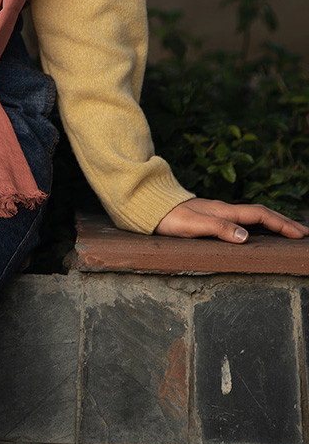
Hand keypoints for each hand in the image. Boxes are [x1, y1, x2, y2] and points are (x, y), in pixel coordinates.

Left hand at [155, 197, 308, 242]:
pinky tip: (257, 230)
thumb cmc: (169, 218)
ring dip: (273, 222)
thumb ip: (218, 229)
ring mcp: (217, 212)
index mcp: (224, 211)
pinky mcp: (210, 216)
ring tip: (288, 231)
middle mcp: (224, 210)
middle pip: (261, 214)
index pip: (259, 215)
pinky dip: (257, 223)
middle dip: (283, 222)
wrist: (150, 206)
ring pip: (252, 215)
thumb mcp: (193, 226)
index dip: (280, 224)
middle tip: (304, 232)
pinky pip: (242, 218)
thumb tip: (246, 237)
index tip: (299, 234)